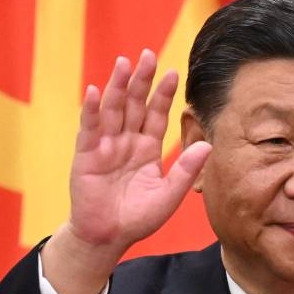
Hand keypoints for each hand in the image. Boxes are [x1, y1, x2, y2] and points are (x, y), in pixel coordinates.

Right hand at [42, 50, 210, 293]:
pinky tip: (94, 92)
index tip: (173, 73)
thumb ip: (185, 171)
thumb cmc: (137, 218)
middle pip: (134, 104)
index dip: (163, 94)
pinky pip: (89, 128)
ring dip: (117, 86)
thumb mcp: (167, 196)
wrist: (107, 237)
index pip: (156, 114)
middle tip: (148, 55)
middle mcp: (126, 141)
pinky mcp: (86, 155)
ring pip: (113, 109)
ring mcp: (105, 145)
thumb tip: (208, 145)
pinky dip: (91, 110)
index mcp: (146, 147)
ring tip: (124, 63)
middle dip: (141, 80)